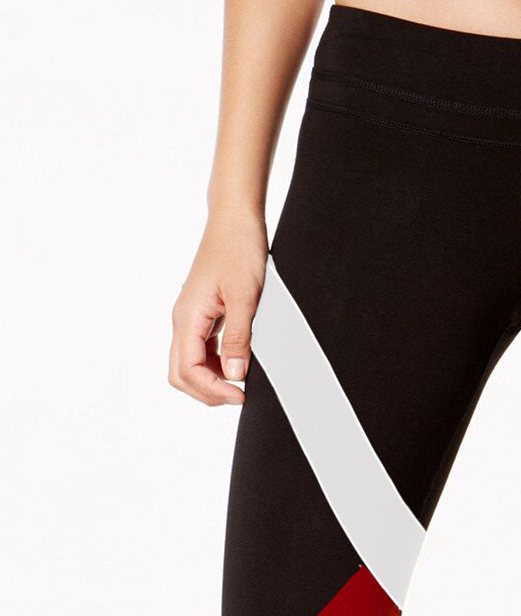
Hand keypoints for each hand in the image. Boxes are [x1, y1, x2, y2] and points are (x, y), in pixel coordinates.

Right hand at [168, 211, 267, 405]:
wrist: (235, 220)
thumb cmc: (238, 248)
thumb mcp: (244, 297)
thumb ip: (239, 338)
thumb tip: (235, 375)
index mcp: (188, 316)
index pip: (188, 370)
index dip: (213, 390)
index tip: (241, 395)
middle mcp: (184, 319)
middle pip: (181, 374)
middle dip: (208, 392)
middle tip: (239, 396)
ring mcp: (191, 318)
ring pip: (191, 364)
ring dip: (213, 380)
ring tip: (241, 382)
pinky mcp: (203, 314)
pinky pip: (203, 350)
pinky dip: (218, 364)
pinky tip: (239, 363)